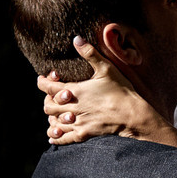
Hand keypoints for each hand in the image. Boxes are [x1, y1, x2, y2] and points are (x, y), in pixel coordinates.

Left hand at [38, 38, 176, 145]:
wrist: (133, 114)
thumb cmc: (121, 90)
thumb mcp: (107, 68)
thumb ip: (90, 53)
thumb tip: (76, 38)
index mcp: (75, 91)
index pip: (48, 87)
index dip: (42, 81)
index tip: (43, 78)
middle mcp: (73, 108)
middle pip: (48, 106)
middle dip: (47, 99)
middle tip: (52, 95)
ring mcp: (78, 123)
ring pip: (53, 122)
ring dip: (52, 116)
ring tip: (55, 111)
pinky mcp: (84, 134)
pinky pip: (64, 138)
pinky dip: (56, 137)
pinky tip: (53, 135)